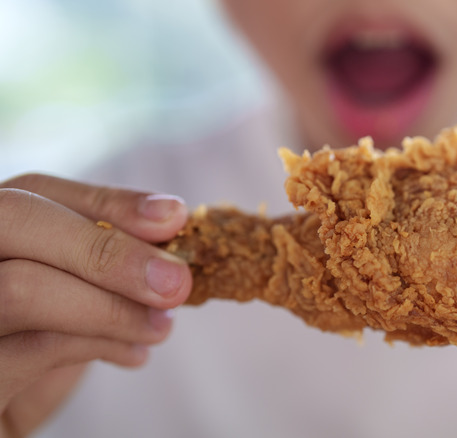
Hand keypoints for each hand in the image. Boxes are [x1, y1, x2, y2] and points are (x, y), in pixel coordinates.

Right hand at [0, 174, 191, 436]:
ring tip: (160, 325)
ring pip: (22, 287)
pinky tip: (134, 354)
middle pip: (15, 218)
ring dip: (112, 306)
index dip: (105, 201)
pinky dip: (98, 345)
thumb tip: (170, 225)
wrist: (6, 421)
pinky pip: (34, 347)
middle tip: (175, 281)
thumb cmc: (33, 354)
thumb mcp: (72, 295)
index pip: (31, 192)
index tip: (173, 217)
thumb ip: (103, 260)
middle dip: (108, 249)